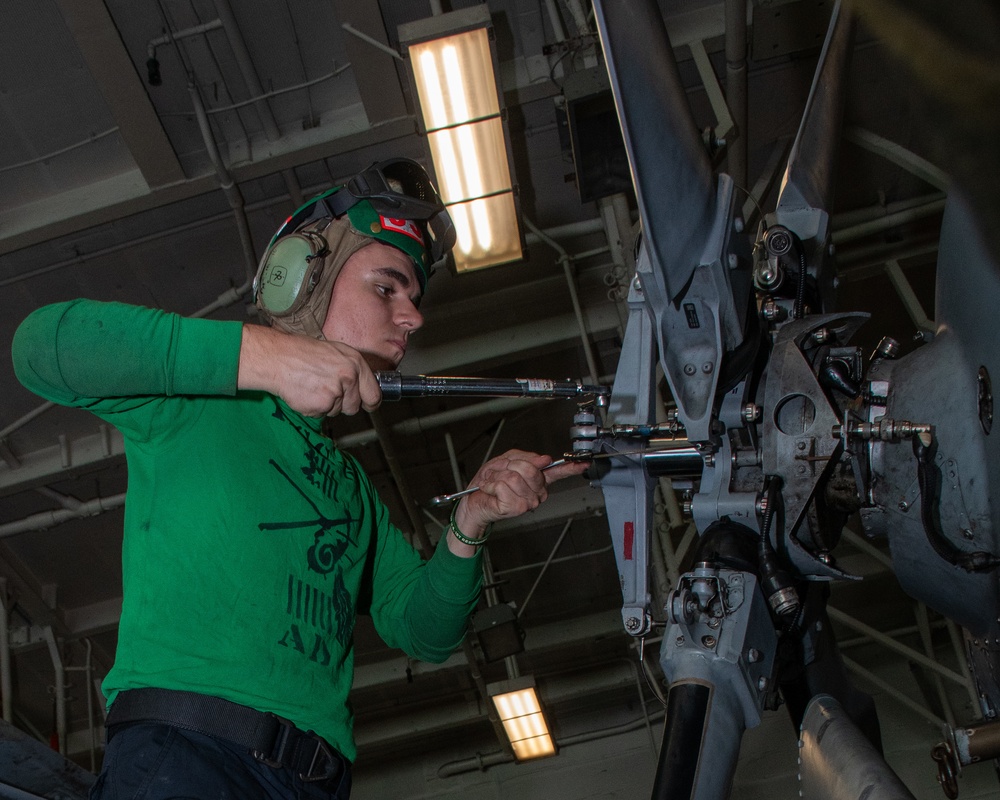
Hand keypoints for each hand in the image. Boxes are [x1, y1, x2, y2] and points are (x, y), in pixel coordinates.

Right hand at [238, 324, 380, 416]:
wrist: (279, 358)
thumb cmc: (303, 353)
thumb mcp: (335, 353)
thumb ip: (352, 370)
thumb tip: (364, 386)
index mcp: (355, 363)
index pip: (374, 393)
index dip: (370, 402)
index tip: (368, 405)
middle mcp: (349, 378)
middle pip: (354, 406)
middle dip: (342, 404)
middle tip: (326, 390)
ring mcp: (336, 392)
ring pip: (336, 411)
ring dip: (325, 404)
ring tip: (313, 387)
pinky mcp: (322, 405)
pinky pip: (321, 414)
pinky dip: (312, 408)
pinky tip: (305, 393)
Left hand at [448, 450, 588, 556]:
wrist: (473, 500)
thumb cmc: (489, 483)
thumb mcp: (506, 462)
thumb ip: (525, 458)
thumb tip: (544, 459)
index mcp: (537, 479)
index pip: (557, 472)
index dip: (571, 467)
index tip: (584, 463)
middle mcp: (537, 492)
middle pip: (529, 468)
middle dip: (508, 466)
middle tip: (499, 474)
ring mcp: (528, 502)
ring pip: (514, 477)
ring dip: (497, 476)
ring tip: (493, 483)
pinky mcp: (516, 508)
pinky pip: (504, 486)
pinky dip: (491, 484)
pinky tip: (490, 490)